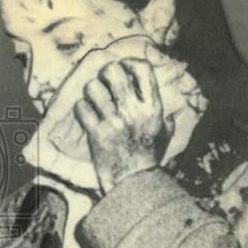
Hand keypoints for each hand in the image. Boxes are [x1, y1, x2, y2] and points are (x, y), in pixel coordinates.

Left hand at [73, 57, 172, 193]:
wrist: (134, 184)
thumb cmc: (149, 158)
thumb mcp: (165, 134)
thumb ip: (166, 117)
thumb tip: (166, 107)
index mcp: (153, 108)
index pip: (142, 68)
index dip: (128, 63)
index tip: (123, 69)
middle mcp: (134, 111)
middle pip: (112, 71)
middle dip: (105, 73)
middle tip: (104, 83)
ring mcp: (114, 122)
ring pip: (92, 87)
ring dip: (91, 92)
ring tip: (94, 101)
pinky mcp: (97, 134)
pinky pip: (81, 107)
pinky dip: (81, 109)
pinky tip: (86, 116)